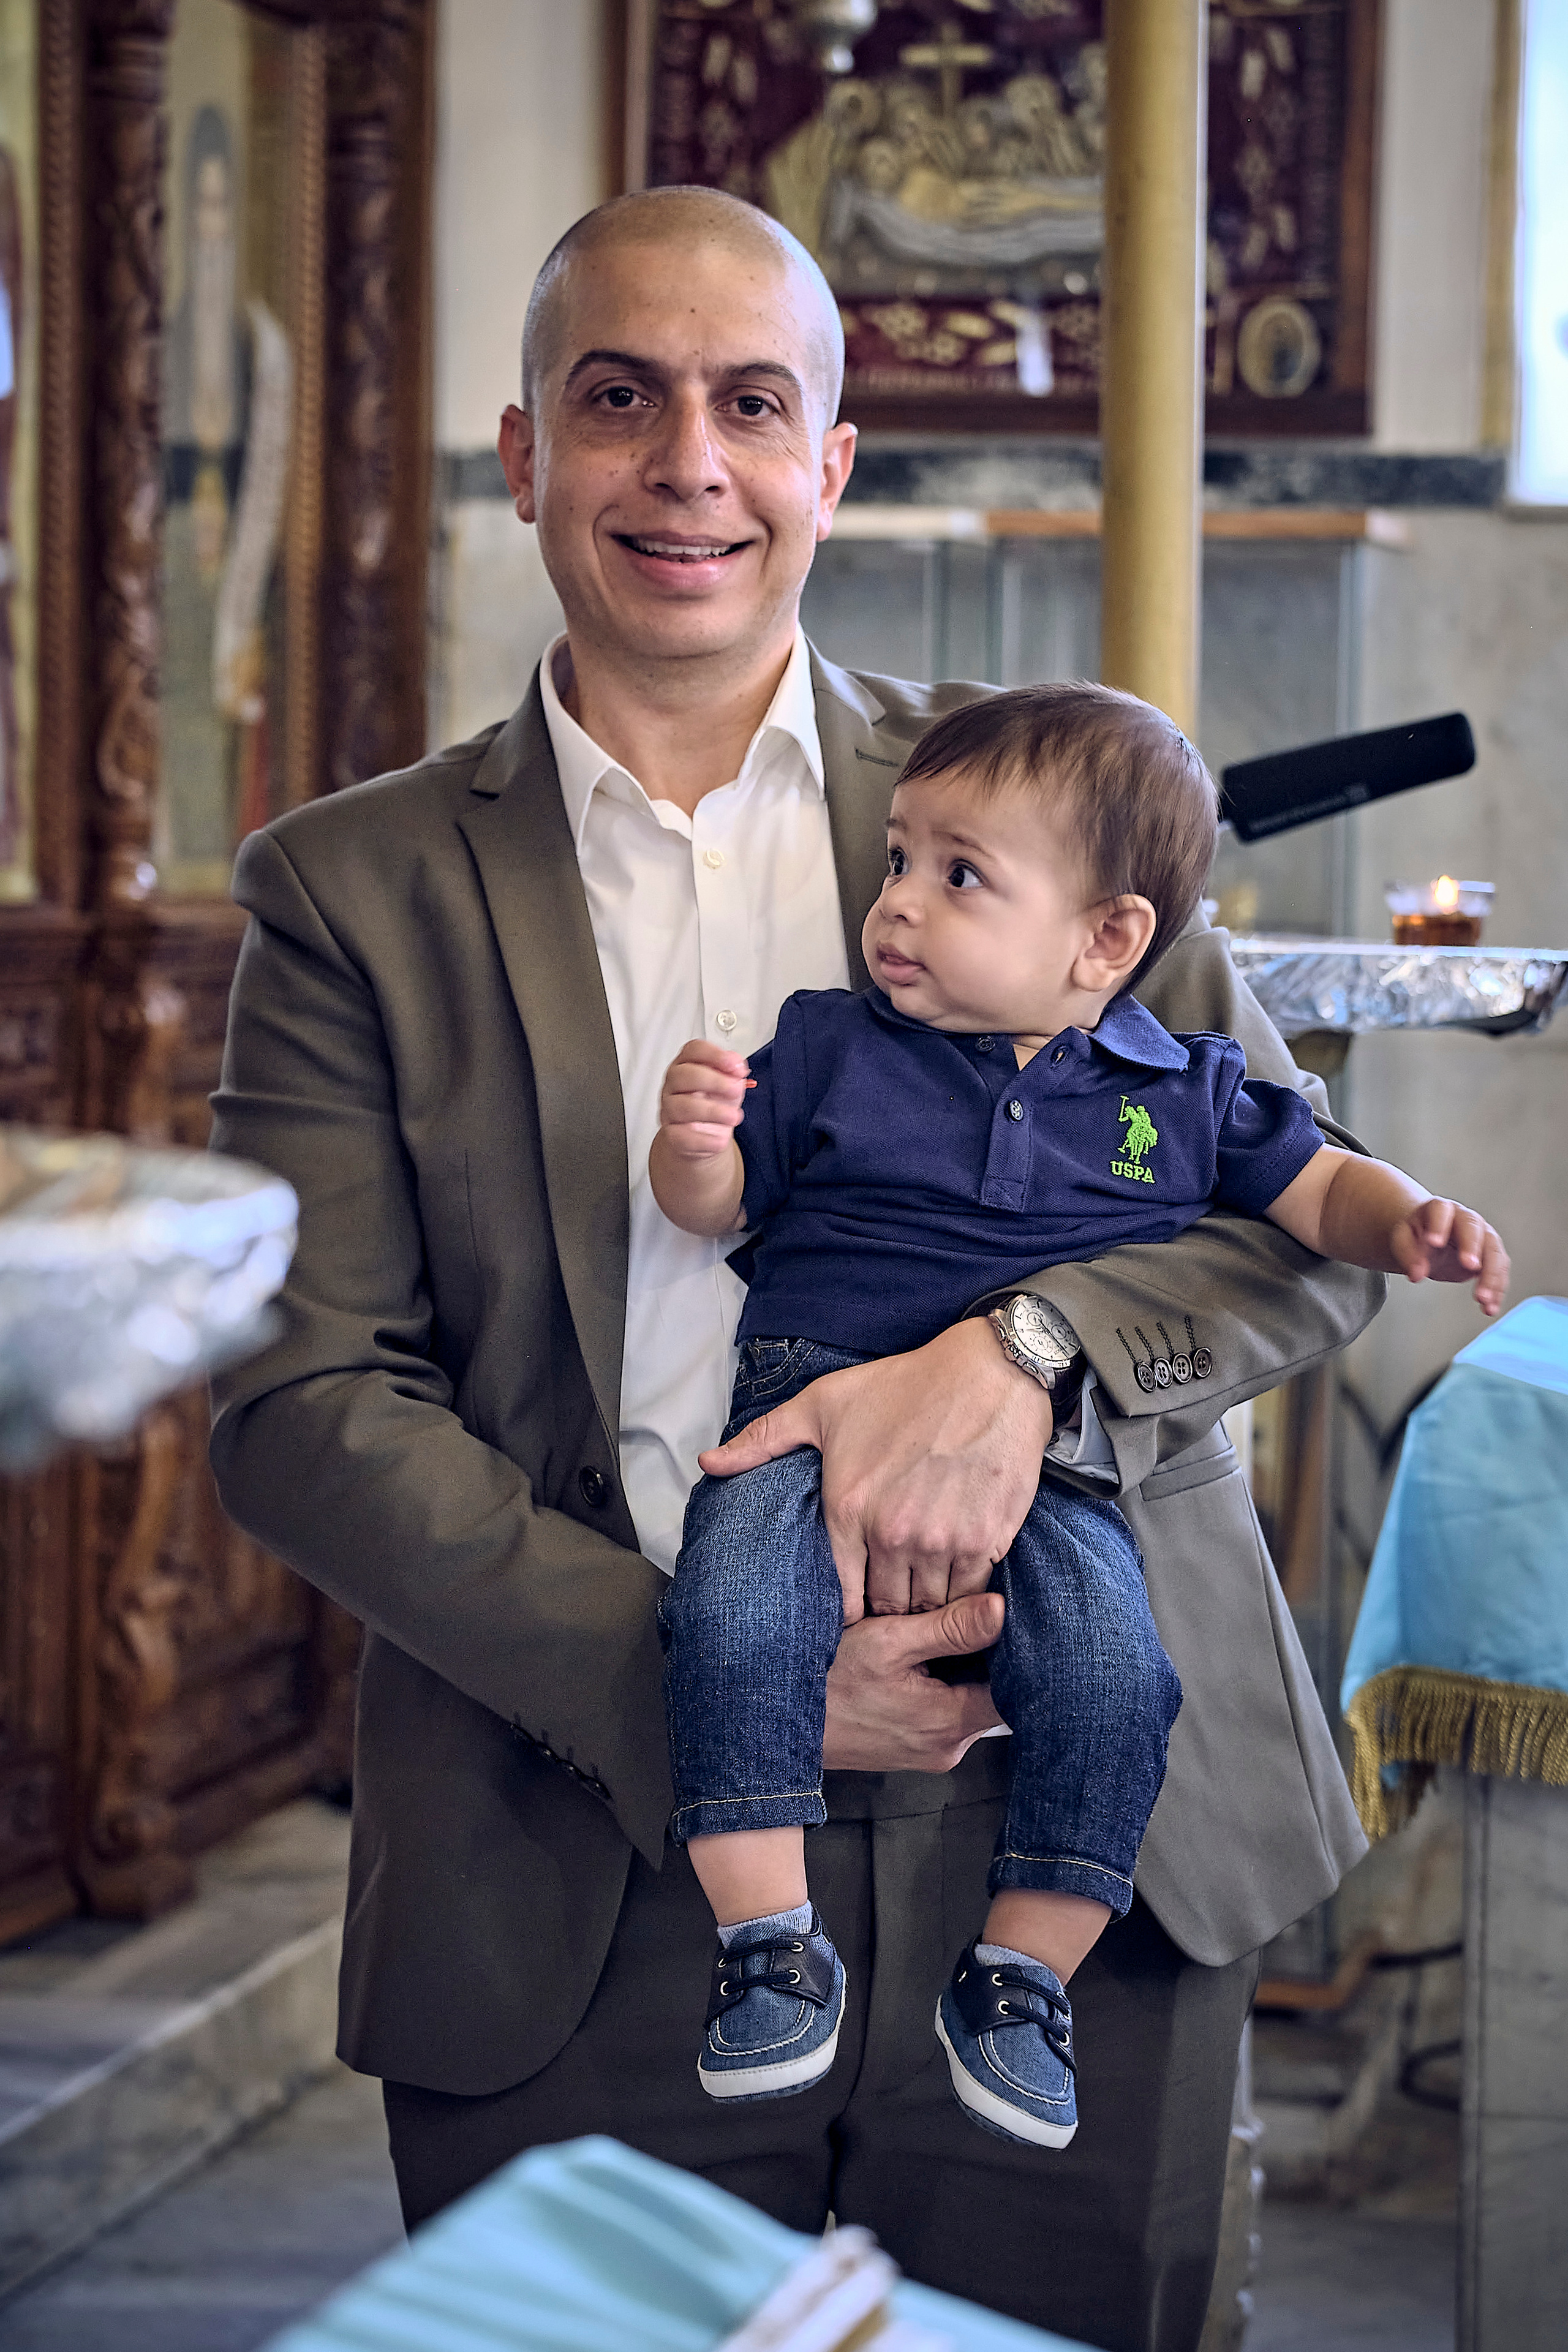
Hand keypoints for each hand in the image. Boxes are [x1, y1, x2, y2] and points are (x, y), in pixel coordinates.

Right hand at [657, 1039, 752, 1159]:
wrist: (705, 1136)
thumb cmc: (715, 1104)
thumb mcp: (729, 1084)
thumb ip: (733, 1072)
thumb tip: (736, 1066)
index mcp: (687, 1065)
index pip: (694, 1050)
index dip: (714, 1055)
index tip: (735, 1065)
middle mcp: (674, 1084)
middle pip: (684, 1075)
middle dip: (714, 1081)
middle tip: (736, 1090)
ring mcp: (669, 1109)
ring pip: (682, 1106)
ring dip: (712, 1111)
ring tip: (733, 1117)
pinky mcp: (671, 1134)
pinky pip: (680, 1135)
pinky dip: (704, 1139)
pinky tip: (720, 1139)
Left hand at [699, 1317, 1052, 1618]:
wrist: (989, 1374)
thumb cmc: (904, 1386)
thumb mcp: (823, 1405)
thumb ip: (763, 1441)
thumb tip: (708, 1464)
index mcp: (847, 1508)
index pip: (840, 1596)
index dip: (847, 1607)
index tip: (856, 1600)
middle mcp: (891, 1533)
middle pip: (886, 1607)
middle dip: (888, 1605)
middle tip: (893, 1593)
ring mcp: (942, 1541)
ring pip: (928, 1606)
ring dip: (925, 1601)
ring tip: (925, 1587)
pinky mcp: (986, 1541)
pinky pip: (969, 1594)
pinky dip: (963, 1593)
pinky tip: (958, 1574)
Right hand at [822, 1592, 1006, 1770]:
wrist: (780, 1722)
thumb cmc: (829, 1680)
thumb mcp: (889, 1642)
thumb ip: (950, 1627)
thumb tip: (1002, 1608)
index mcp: (950, 1723)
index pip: (1015, 1690)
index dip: (1016, 1652)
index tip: (1005, 1619)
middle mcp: (948, 1747)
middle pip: (993, 1695)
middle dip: (987, 1657)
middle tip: (969, 1616)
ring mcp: (930, 1752)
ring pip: (968, 1702)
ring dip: (961, 1670)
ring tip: (940, 1634)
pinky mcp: (914, 1748)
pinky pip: (945, 1713)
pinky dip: (941, 1685)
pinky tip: (921, 1659)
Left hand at [1391, 1198, 1509, 1315]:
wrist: (1434, 1239)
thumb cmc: (1418, 1236)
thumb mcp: (1403, 1239)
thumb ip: (1407, 1254)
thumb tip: (1416, 1275)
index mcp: (1441, 1209)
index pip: (1441, 1212)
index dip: (1438, 1226)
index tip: (1434, 1242)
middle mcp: (1467, 1219)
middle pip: (1474, 1230)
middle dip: (1473, 1248)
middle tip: (1471, 1267)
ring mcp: (1484, 1236)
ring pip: (1494, 1253)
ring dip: (1491, 1276)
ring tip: (1482, 1299)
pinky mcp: (1493, 1256)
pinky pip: (1500, 1272)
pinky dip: (1497, 1290)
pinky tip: (1490, 1308)